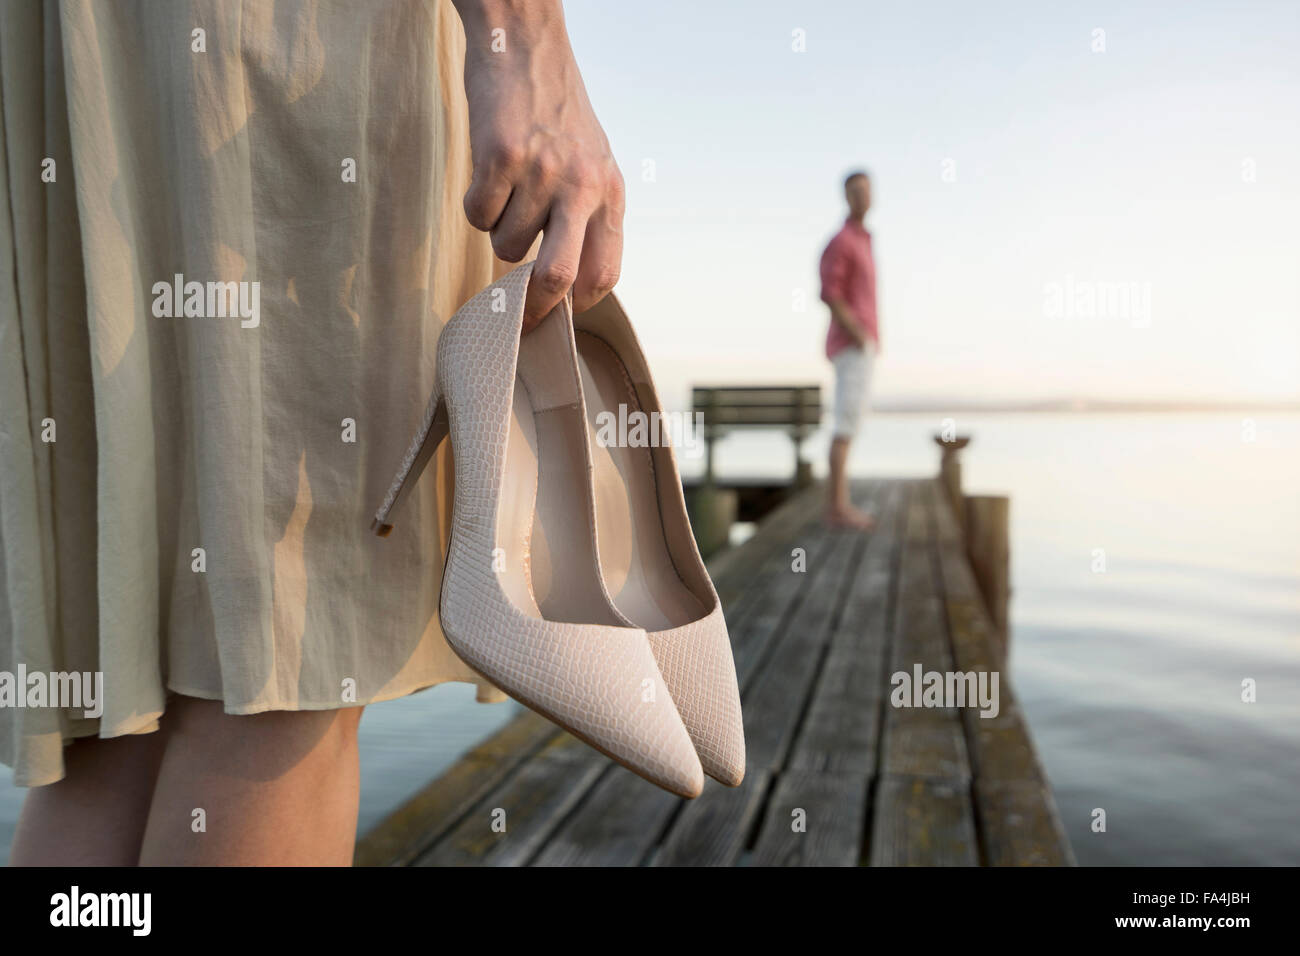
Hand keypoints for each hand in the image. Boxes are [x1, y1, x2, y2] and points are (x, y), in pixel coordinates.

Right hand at [454, 0, 624, 330]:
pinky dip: (475, 206)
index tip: (555, 322)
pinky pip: (478, 215)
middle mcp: (582, 186)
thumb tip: (564, 287)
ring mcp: (543, 172)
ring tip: (506, 191)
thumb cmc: (555, 111)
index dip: (577, 306)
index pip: (604, 273)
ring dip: (497, 232)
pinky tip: (487, 175)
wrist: (526, 43)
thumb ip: (586, 218)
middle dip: (532, 309)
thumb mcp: (592, 163)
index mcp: (610, 193)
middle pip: (557, 277)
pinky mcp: (502, 157)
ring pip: (506, 246)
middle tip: (516, 320)